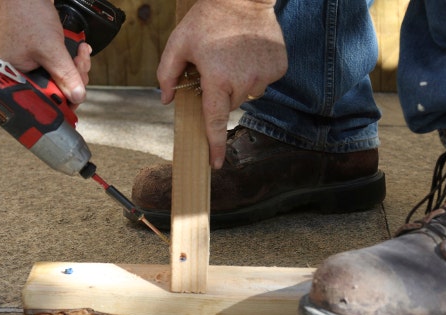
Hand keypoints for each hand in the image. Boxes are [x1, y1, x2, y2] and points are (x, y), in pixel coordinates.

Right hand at [0, 0, 91, 107]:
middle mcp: (21, 76)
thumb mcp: (50, 48)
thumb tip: (77, 97)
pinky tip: (79, 48)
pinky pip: (58, 66)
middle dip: (74, 79)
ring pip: (60, 79)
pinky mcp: (39, 57)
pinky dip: (71, 59)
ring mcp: (30, 66)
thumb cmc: (26, 14)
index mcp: (14, 79)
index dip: (64, 99)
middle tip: (81, 64)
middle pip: (55, 92)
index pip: (43, 102)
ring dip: (76, 68)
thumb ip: (65, 74)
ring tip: (81, 52)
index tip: (79, 92)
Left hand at [158, 0, 287, 168]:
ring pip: (247, 94)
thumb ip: (168, 74)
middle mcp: (244, 81)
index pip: (214, 121)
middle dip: (220, 93)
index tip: (217, 164)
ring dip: (238, 83)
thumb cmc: (208, 19)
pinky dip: (255, 73)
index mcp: (218, 79)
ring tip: (233, 57)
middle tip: (215, 68)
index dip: (215, 145)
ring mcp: (265, 75)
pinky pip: (263, 81)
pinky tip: (248, 53)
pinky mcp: (279, 67)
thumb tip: (167, 99)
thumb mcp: (178, 43)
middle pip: (229, 105)